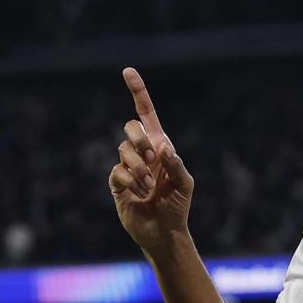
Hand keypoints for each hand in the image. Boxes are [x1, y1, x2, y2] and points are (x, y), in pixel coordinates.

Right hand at [109, 67, 194, 254]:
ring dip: (139, 168)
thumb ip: (176, 164)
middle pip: (131, 127)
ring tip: (149, 187)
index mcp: (160, 147)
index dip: (138, 92)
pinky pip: (117, 171)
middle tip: (153, 160)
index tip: (128, 71)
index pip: (147, 114)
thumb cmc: (178, 206)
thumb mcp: (185, 184)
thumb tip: (162, 148)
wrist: (165, 231)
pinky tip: (138, 193)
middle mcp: (142, 153)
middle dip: (140, 140)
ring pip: (123, 150)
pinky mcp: (117, 183)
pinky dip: (130, 181)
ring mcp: (128, 167)